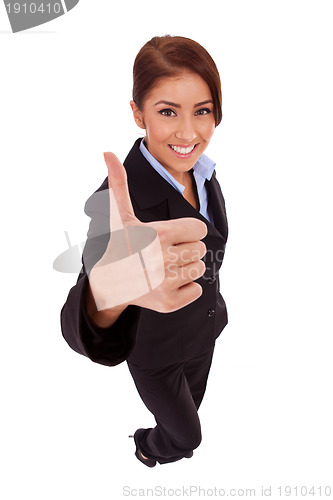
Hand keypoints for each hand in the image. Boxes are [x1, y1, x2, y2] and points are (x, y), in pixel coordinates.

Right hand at [88, 152, 206, 312]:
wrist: (109, 283)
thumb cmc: (122, 245)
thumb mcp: (121, 216)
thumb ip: (121, 184)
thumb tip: (107, 152)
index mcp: (158, 234)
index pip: (200, 229)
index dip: (187, 231)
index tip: (170, 236)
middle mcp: (162, 258)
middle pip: (201, 249)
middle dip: (186, 249)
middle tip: (165, 253)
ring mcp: (166, 283)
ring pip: (200, 269)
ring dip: (187, 268)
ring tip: (165, 268)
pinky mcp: (169, 303)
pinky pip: (196, 291)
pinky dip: (185, 289)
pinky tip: (166, 284)